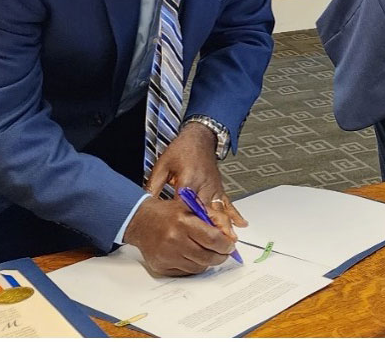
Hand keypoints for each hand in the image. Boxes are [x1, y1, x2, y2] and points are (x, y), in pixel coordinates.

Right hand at [123, 197, 234, 275]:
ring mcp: (167, 256)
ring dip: (207, 261)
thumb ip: (213, 219)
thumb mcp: (191, 207)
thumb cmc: (167, 213)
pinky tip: (191, 256)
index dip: (225, 245)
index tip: (229, 245)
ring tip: (206, 252)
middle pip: (208, 257)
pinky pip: (186, 272)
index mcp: (183, 222)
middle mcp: (174, 240)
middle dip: (220, 256)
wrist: (141, 221)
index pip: (213, 239)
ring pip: (199, 267)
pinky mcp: (161, 267)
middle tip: (223, 252)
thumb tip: (230, 236)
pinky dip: (193, 266)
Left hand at [146, 122, 247, 239]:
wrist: (199, 137)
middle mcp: (203, 186)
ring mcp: (214, 188)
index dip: (188, 221)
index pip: (187, 205)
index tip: (189, 237)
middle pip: (208, 212)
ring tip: (229, 241)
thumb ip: (153, 185)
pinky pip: (228, 203)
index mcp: (188, 180)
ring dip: (226, 226)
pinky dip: (235, 214)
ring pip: (221, 210)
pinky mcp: (219, 188)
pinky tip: (242, 224)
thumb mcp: (162, 166)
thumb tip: (142, 203)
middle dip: (213, 230)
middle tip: (217, 245)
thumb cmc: (181, 150)